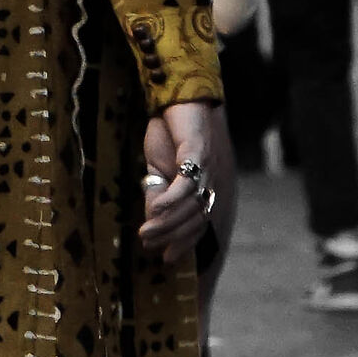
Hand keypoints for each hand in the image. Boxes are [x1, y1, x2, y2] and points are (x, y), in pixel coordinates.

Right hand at [138, 102, 225, 265]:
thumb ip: (158, 191)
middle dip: (172, 236)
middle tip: (148, 243)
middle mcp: (211, 180)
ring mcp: (207, 167)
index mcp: (204, 187)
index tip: (166, 258)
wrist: (177, 98)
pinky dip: (172, 199)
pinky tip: (156, 209)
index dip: (184, 242)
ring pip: (191, 205)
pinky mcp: (198, 152)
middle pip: (196, 218)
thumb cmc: (168, 133)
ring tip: (146, 231)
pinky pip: (187, 181)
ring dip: (168, 222)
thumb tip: (153, 217)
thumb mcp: (158, 167)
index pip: (199, 223)